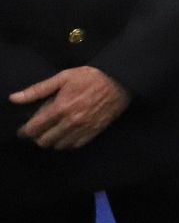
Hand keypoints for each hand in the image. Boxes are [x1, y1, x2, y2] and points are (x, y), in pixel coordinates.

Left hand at [10, 67, 130, 149]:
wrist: (120, 80)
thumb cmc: (90, 76)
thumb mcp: (63, 77)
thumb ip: (38, 90)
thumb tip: (14, 98)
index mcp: (60, 107)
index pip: (34, 128)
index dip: (25, 131)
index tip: (24, 129)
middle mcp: (70, 122)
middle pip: (44, 141)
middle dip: (38, 137)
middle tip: (39, 130)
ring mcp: (83, 129)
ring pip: (59, 145)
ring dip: (52, 141)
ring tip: (53, 132)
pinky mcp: (94, 132)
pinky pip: (75, 145)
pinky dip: (67, 143)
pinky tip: (67, 134)